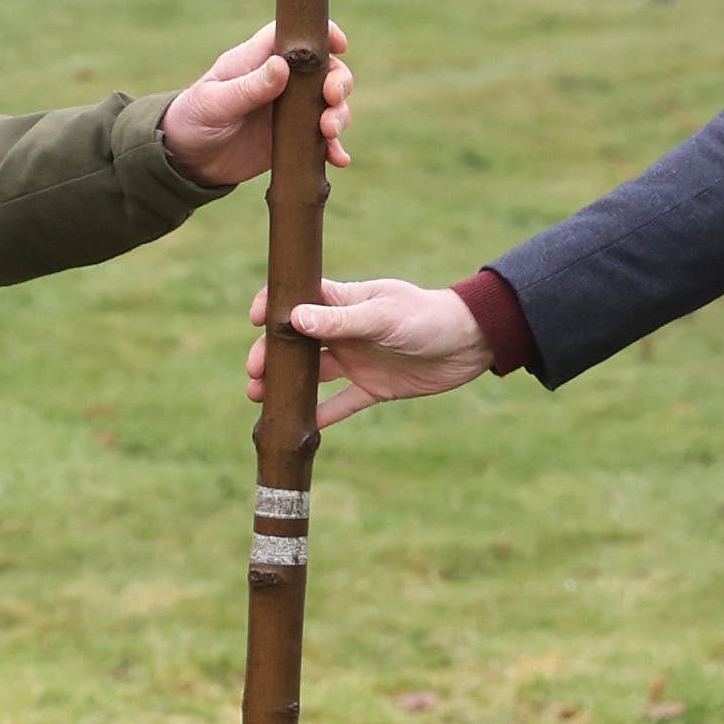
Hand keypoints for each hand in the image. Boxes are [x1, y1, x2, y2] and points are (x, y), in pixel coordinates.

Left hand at [159, 20, 353, 187]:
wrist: (186, 160)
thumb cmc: (193, 117)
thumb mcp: (216, 101)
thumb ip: (249, 87)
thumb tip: (282, 66)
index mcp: (259, 59)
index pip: (295, 35)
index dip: (322, 34)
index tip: (340, 44)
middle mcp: (281, 81)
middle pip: (325, 70)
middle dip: (339, 81)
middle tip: (332, 99)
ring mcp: (290, 110)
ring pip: (329, 104)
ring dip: (339, 115)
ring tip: (329, 132)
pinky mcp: (292, 139)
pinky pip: (321, 141)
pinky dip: (333, 148)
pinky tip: (338, 159)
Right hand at [244, 277, 492, 428]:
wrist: (470, 343)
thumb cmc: (427, 316)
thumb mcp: (382, 316)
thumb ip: (339, 321)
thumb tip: (293, 319)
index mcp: (346, 301)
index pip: (299, 297)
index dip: (274, 305)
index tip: (255, 319)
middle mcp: (346, 330)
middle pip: (297, 342)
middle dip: (271, 355)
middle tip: (253, 372)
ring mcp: (358, 358)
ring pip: (313, 373)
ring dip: (286, 385)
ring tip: (259, 397)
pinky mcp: (373, 386)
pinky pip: (341, 402)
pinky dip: (321, 414)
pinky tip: (299, 426)